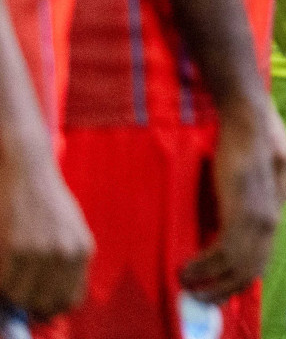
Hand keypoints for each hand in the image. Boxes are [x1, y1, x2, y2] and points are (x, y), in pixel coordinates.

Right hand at [0, 142, 93, 318]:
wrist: (28, 173)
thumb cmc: (47, 202)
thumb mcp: (69, 230)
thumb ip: (67, 264)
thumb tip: (56, 303)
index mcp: (83, 250)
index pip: (71, 300)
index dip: (53, 307)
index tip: (39, 305)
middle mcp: (65, 254)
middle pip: (46, 303)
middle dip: (30, 302)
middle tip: (20, 288)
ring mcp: (40, 253)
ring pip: (21, 296)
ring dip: (12, 289)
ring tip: (12, 268)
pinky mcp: (15, 249)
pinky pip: (4, 282)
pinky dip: (1, 278)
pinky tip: (4, 258)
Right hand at [181, 95, 285, 301]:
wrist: (250, 116)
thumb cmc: (255, 134)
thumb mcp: (265, 169)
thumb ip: (260, 193)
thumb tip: (242, 213)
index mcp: (276, 210)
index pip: (262, 255)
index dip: (240, 276)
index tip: (220, 288)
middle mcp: (272, 219)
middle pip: (252, 269)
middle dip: (225, 290)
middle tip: (201, 299)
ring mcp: (259, 217)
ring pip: (238, 267)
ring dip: (210, 283)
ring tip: (188, 288)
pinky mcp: (242, 212)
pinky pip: (223, 253)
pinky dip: (203, 267)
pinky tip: (185, 269)